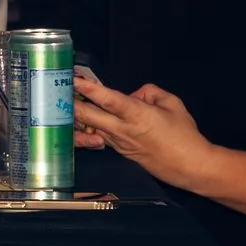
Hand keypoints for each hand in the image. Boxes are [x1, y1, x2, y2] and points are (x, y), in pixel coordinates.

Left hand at [74, 76, 212, 187]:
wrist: (190, 166)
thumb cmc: (184, 135)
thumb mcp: (173, 103)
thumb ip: (150, 92)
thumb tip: (134, 94)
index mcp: (137, 115)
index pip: (107, 99)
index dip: (88, 89)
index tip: (72, 79)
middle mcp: (122, 129)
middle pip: (87, 116)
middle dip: (69, 103)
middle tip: (56, 90)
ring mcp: (117, 142)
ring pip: (88, 127)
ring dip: (75, 116)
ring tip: (62, 103)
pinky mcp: (118, 151)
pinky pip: (97, 137)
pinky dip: (86, 129)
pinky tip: (79, 122)